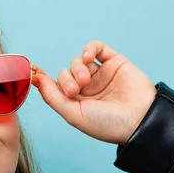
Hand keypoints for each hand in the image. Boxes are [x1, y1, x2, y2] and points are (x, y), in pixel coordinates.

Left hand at [31, 40, 156, 144]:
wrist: (139, 120)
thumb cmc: (107, 124)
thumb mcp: (73, 115)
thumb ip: (52, 97)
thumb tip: (34, 78)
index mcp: (76, 104)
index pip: (55, 86)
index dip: (44, 79)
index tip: (35, 73)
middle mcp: (87, 89)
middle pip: (65, 73)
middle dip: (65, 79)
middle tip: (74, 90)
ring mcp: (100, 75)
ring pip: (77, 61)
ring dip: (76, 68)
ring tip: (84, 81)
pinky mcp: (114, 62)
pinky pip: (96, 48)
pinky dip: (88, 48)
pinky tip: (87, 57)